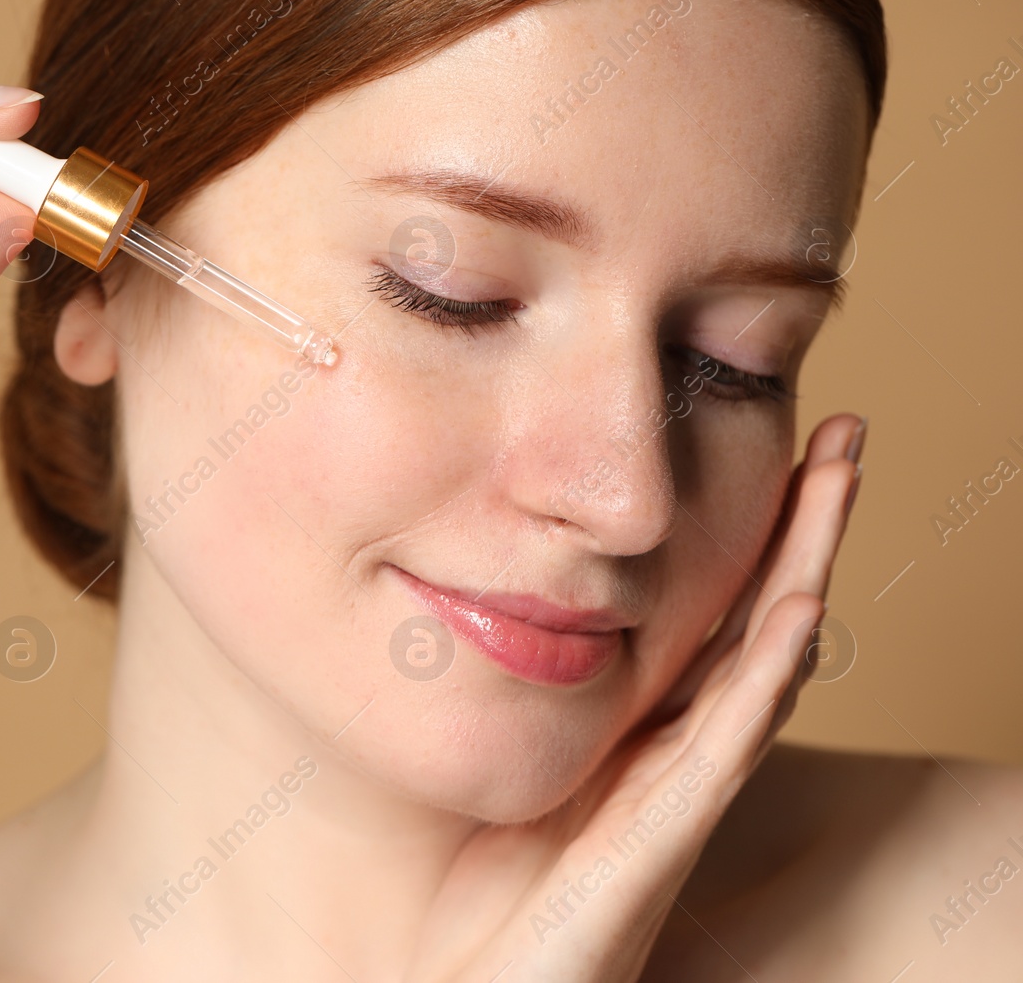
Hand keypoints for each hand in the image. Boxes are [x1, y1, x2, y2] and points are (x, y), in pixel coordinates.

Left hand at [408, 413, 863, 981]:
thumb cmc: (477, 882)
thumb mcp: (495, 755)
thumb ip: (505, 686)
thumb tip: (473, 584)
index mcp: (639, 728)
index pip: (711, 613)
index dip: (752, 534)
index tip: (778, 445)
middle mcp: (673, 751)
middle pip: (756, 618)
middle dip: (803, 528)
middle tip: (843, 435)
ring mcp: (678, 791)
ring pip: (762, 662)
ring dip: (805, 570)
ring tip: (840, 482)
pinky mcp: (662, 837)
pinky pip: (723, 744)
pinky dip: (765, 675)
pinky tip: (794, 611)